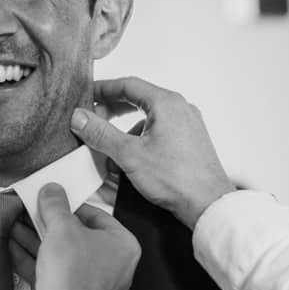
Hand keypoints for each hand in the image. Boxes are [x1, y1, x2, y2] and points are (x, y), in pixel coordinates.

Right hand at [23, 184, 140, 289]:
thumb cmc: (73, 276)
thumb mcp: (62, 227)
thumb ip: (56, 205)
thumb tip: (53, 192)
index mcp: (123, 247)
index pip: (98, 216)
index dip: (71, 205)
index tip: (54, 198)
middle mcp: (112, 267)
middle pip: (76, 235)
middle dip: (49, 223)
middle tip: (33, 210)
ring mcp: (90, 283)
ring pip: (61, 254)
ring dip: (36, 238)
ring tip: (17, 222)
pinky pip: (51, 270)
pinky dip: (33, 257)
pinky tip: (13, 243)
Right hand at [69, 76, 233, 228]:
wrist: (208, 204)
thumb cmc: (178, 179)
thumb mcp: (129, 154)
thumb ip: (101, 133)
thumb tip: (80, 117)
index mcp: (167, 103)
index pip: (128, 85)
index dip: (102, 89)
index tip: (86, 95)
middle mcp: (180, 109)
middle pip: (138, 99)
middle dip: (112, 111)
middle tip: (93, 120)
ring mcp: (187, 125)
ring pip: (148, 119)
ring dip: (125, 131)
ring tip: (109, 148)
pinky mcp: (189, 142)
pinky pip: (159, 133)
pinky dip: (141, 142)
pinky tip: (130, 161)